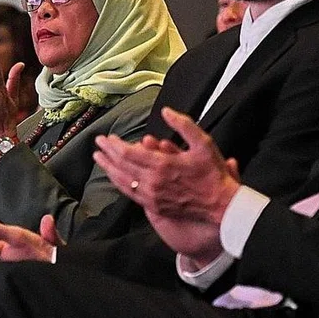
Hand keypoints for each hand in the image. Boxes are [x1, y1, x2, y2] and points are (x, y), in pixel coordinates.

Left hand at [93, 107, 239, 261]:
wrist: (221, 205)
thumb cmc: (213, 174)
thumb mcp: (203, 142)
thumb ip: (183, 124)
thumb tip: (166, 111)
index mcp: (162, 165)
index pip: (128, 153)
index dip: (114, 145)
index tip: (106, 138)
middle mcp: (153, 182)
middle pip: (121, 166)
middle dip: (107, 154)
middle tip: (97, 144)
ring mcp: (152, 196)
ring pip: (122, 182)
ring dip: (108, 169)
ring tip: (99, 160)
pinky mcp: (154, 207)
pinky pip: (130, 194)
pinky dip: (119, 184)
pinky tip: (115, 178)